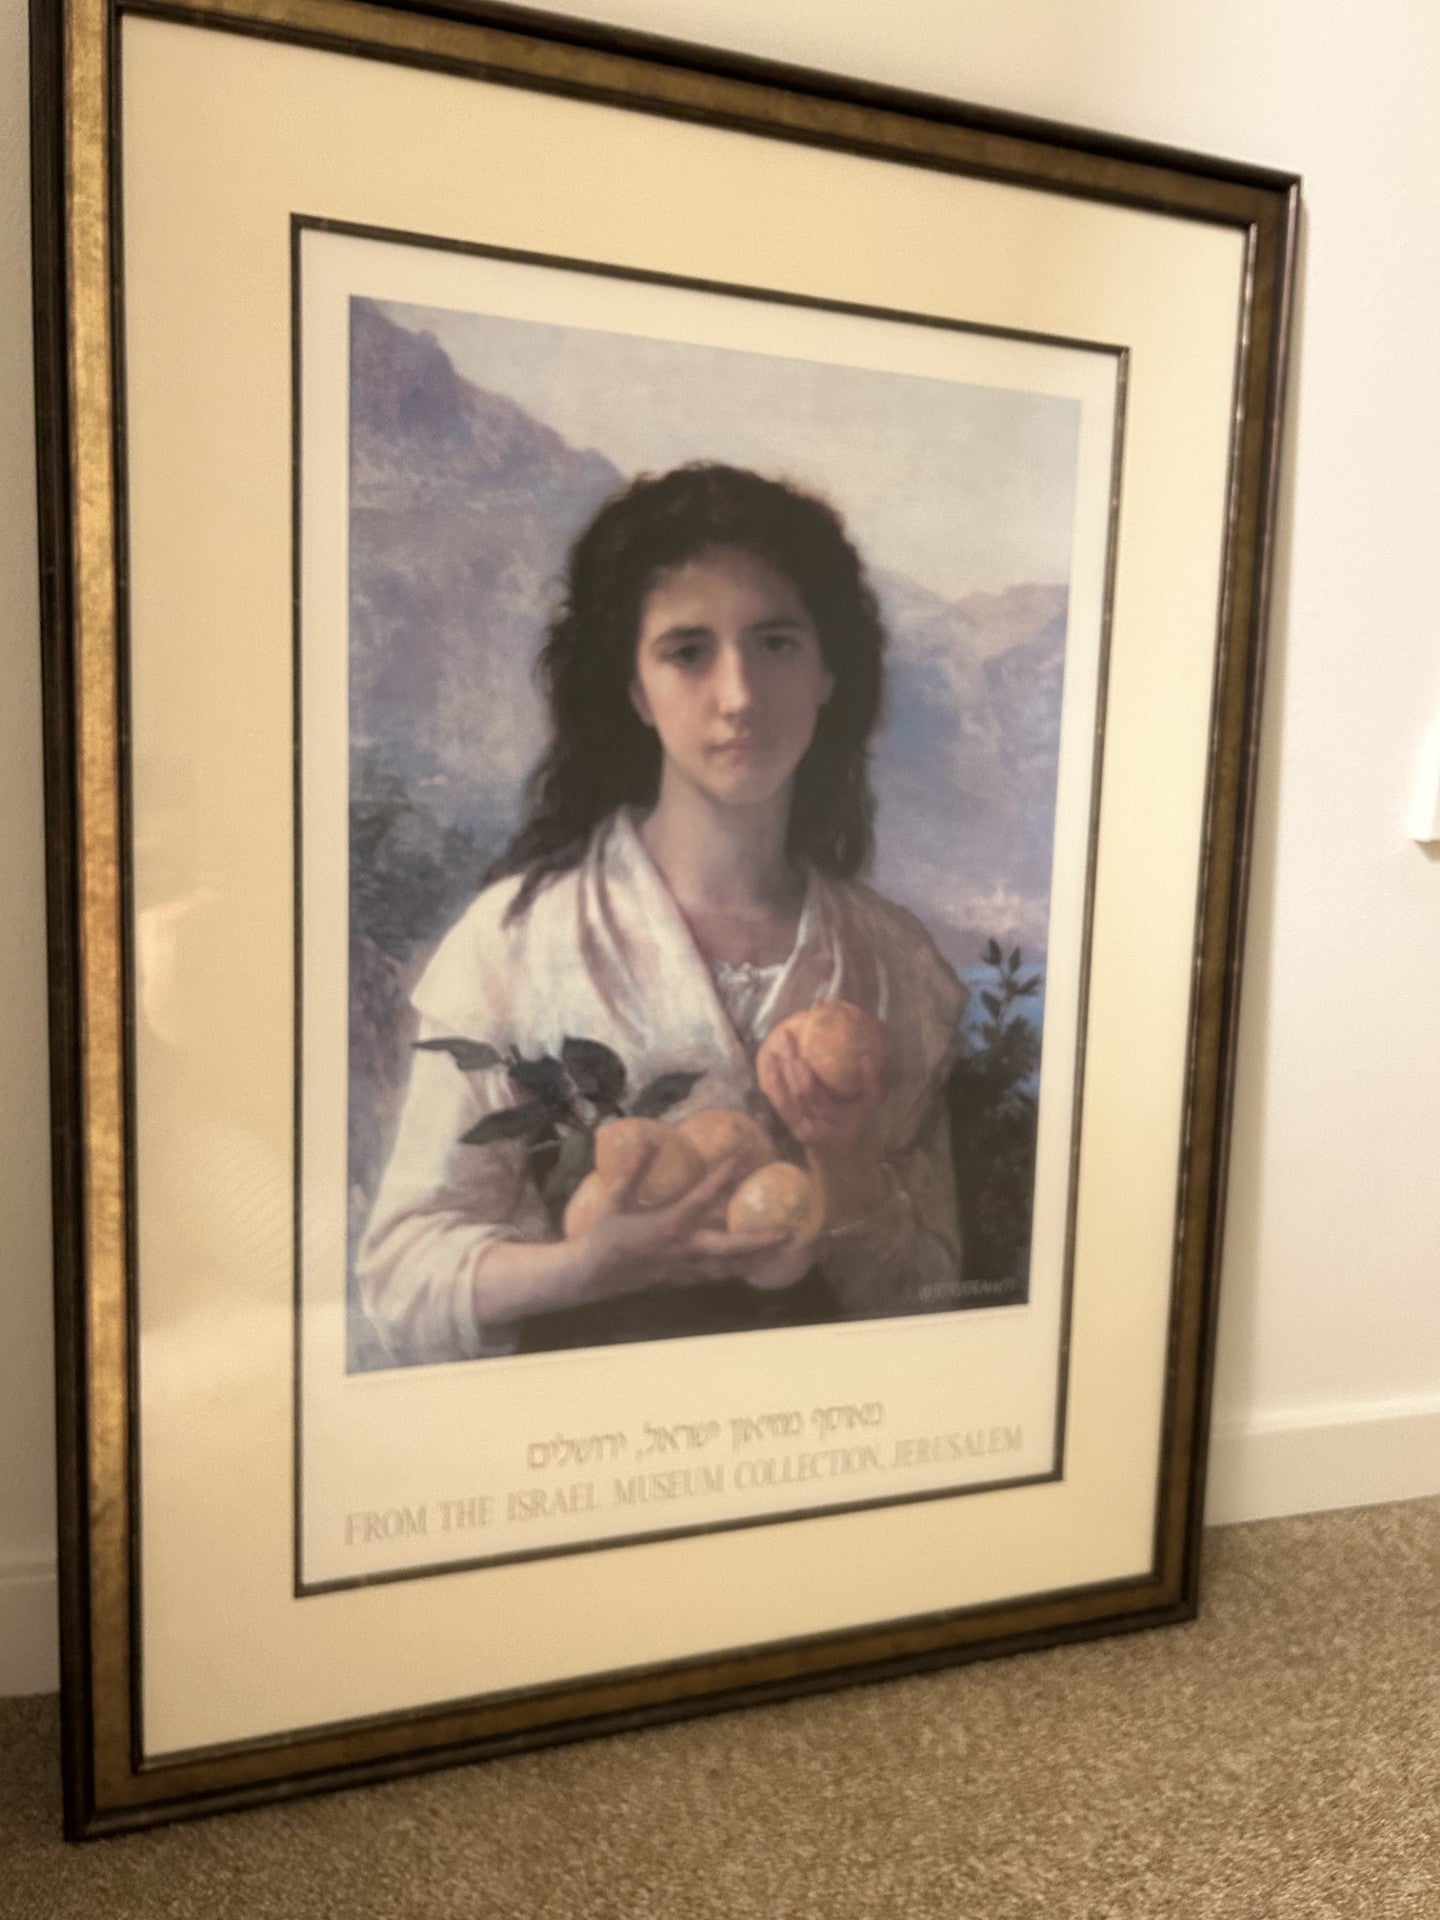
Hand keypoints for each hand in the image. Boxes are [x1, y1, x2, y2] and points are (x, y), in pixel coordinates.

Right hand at [574, 1146, 787, 1296]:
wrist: (590, 1276)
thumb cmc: (601, 1235)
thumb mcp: (613, 1199)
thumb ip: (633, 1171)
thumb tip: (650, 1141)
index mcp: (666, 1226)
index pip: (702, 1198)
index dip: (723, 1176)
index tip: (742, 1156)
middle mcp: (681, 1250)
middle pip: (729, 1247)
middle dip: (760, 1240)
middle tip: (787, 1231)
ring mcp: (683, 1269)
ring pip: (727, 1268)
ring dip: (755, 1259)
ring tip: (780, 1249)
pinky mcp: (680, 1279)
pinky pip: (714, 1275)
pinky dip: (735, 1269)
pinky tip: (749, 1263)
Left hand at [757, 1026, 882, 1152]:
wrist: (837, 1153)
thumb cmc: (854, 1122)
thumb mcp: (869, 1106)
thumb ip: (872, 1084)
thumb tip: (866, 1058)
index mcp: (833, 1119)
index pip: (816, 1099)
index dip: (806, 1080)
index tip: (800, 1059)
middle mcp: (813, 1124)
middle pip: (797, 1095)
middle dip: (789, 1067)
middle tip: (786, 1041)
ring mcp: (798, 1126)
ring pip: (782, 1100)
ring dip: (775, 1074)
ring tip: (771, 1052)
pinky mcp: (788, 1124)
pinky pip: (777, 1104)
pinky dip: (772, 1085)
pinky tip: (768, 1067)